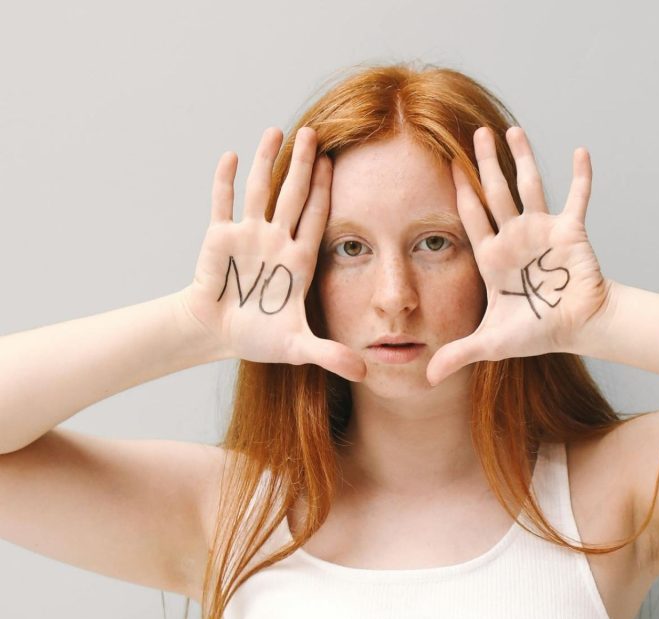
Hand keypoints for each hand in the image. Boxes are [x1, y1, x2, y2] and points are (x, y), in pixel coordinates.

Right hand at [178, 127, 366, 381]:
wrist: (219, 334)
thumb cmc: (261, 336)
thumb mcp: (299, 346)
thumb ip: (330, 355)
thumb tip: (364, 373)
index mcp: (299, 259)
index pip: (316, 217)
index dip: (326, 191)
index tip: (337, 163)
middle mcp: (277, 239)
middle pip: (293, 194)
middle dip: (303, 165)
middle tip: (314, 132)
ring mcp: (249, 235)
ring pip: (261, 191)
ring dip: (267, 161)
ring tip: (277, 131)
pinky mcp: (219, 238)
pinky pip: (223, 204)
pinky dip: (226, 181)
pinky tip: (232, 155)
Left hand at [425, 126, 611, 386]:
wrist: (578, 329)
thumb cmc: (537, 332)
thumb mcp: (492, 343)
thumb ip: (459, 354)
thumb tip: (426, 380)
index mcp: (493, 256)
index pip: (471, 217)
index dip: (459, 192)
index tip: (445, 164)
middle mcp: (515, 236)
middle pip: (495, 192)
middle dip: (485, 163)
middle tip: (474, 132)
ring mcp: (543, 231)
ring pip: (529, 186)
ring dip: (522, 158)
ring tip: (511, 130)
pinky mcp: (571, 232)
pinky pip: (576, 199)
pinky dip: (581, 176)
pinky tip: (581, 151)